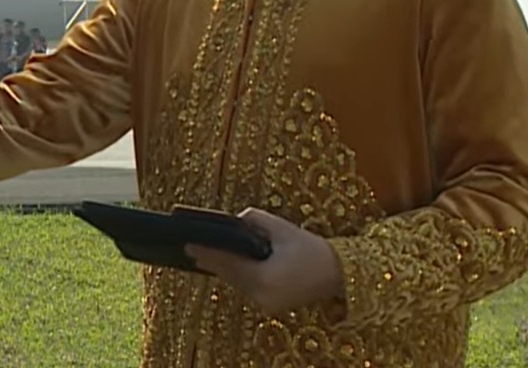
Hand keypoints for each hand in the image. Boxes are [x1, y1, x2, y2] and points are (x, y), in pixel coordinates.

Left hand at [184, 208, 343, 312]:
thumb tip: (234, 219)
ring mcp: (266, 304)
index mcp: (263, 277)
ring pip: (237, 283)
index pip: (227, 263)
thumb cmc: (311, 249)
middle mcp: (262, 295)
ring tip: (202, 255)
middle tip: (189, 249)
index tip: (188, 244)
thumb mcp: (282, 228)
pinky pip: (248, 288)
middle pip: (229, 275)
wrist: (340, 274)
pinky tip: (226, 266)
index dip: (207, 252)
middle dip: (211, 261)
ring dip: (223, 270)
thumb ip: (254, 220)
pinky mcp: (271, 306)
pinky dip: (238, 276)